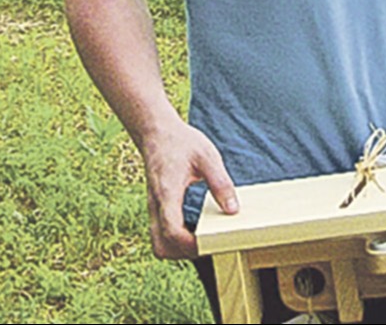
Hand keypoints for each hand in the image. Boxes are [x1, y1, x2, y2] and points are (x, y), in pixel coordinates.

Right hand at [139, 122, 236, 258]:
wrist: (156, 131)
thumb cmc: (181, 141)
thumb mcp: (207, 156)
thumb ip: (220, 183)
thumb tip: (233, 210)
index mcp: (167, 192)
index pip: (171, 230)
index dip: (189, 244)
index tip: (209, 242)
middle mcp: (156, 204)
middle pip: (161, 246)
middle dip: (183, 253)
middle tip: (206, 244)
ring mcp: (153, 208)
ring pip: (158, 243)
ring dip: (178, 249)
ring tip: (201, 239)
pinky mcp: (155, 208)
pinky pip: (160, 234)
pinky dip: (174, 240)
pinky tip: (193, 230)